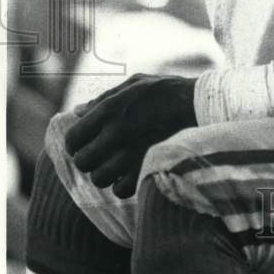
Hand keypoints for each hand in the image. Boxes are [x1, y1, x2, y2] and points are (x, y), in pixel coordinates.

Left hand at [64, 73, 196, 198]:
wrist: (199, 104)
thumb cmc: (166, 91)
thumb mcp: (134, 84)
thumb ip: (103, 98)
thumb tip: (77, 112)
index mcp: (109, 110)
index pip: (73, 138)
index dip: (74, 144)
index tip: (83, 144)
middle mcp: (117, 132)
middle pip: (83, 162)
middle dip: (88, 160)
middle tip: (99, 156)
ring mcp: (132, 152)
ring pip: (99, 178)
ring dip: (105, 174)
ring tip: (115, 167)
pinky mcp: (147, 168)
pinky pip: (121, 190)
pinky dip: (122, 186)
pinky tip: (130, 174)